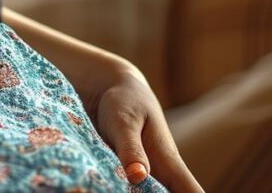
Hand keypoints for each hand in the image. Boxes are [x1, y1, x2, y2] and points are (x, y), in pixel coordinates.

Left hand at [87, 63, 202, 191]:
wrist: (108, 90)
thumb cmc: (123, 102)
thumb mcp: (123, 121)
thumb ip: (130, 148)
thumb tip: (138, 175)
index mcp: (169, 163)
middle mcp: (159, 176)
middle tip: (131, 189)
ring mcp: (142, 179)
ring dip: (128, 192)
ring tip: (112, 187)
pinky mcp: (122, 177)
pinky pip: (123, 190)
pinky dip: (115, 189)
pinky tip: (102, 187)